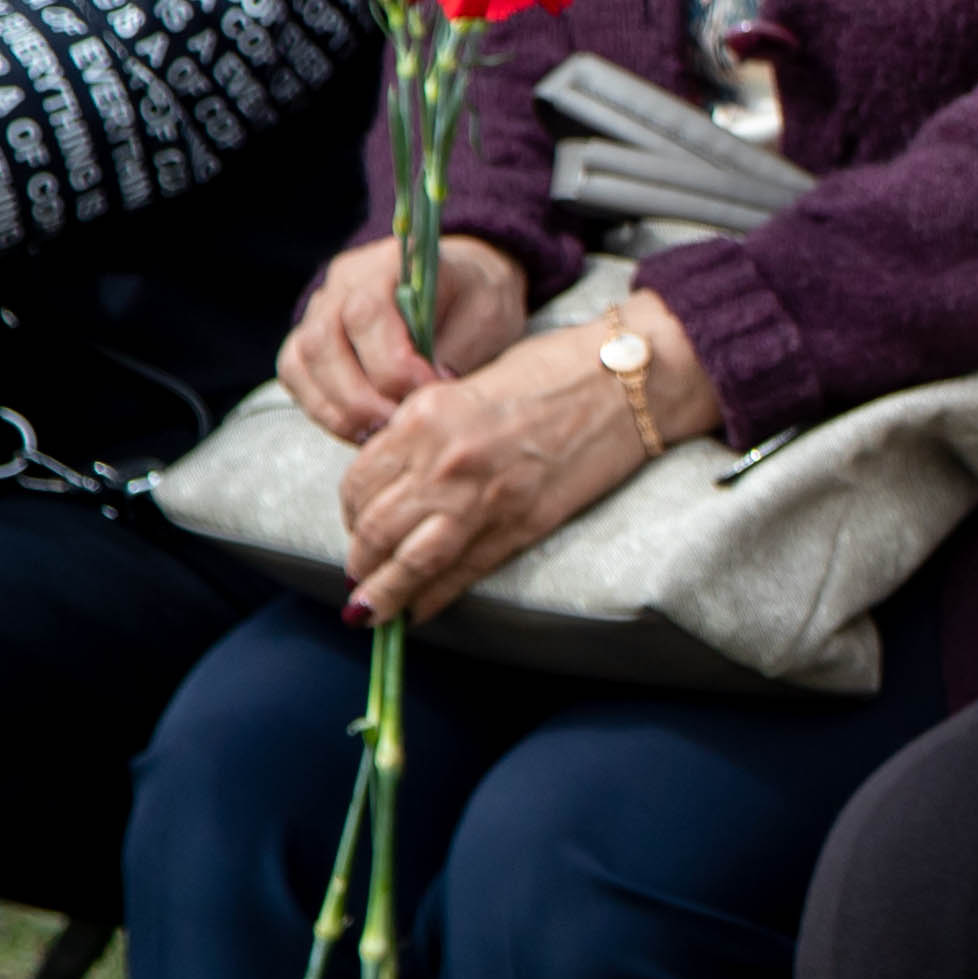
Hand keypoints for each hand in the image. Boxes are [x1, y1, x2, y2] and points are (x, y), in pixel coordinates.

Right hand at [279, 233, 525, 442]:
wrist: (461, 286)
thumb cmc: (475, 299)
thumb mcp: (487, 315)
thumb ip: (459, 349)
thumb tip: (427, 392)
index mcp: (388, 263)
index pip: (367, 313)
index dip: (393, 364)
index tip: (430, 391)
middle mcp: (342, 282)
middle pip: (322, 342)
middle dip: (360, 397)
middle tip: (400, 425)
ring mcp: (318, 310)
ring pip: (300, 363)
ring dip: (338, 410)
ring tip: (380, 435)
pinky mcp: (309, 339)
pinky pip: (295, 376)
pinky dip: (323, 409)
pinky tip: (360, 429)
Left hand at [328, 294, 710, 622]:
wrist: (628, 381)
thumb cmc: (556, 368)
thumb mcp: (468, 384)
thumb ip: (427, 428)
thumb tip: (397, 471)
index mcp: (425, 418)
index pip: (358, 481)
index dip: (349, 510)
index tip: (354, 521)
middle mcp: (444, 462)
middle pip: (374, 529)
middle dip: (360, 559)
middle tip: (358, 574)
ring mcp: (483, 499)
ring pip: (409, 562)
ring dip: (384, 593)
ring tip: (371, 610)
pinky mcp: (522, 524)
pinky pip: (463, 572)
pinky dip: (434, 597)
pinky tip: (420, 610)